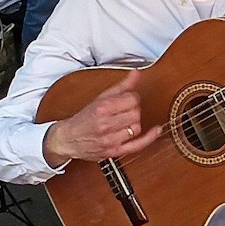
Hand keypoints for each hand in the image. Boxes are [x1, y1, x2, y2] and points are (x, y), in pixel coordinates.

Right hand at [42, 69, 163, 165]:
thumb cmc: (83, 119)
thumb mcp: (99, 99)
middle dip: (134, 110)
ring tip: (124, 122)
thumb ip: (120, 86)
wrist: (68, 140)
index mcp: (101, 108)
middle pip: (136, 113)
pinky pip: (138, 145)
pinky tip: (156, 130)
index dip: (132, 97)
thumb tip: (136, 73)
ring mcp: (110, 140)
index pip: (131, 99)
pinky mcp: (114, 152)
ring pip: (136, 127)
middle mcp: (105, 125)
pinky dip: (150, 138)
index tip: (128, 99)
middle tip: (125, 110)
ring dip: (134, 122)